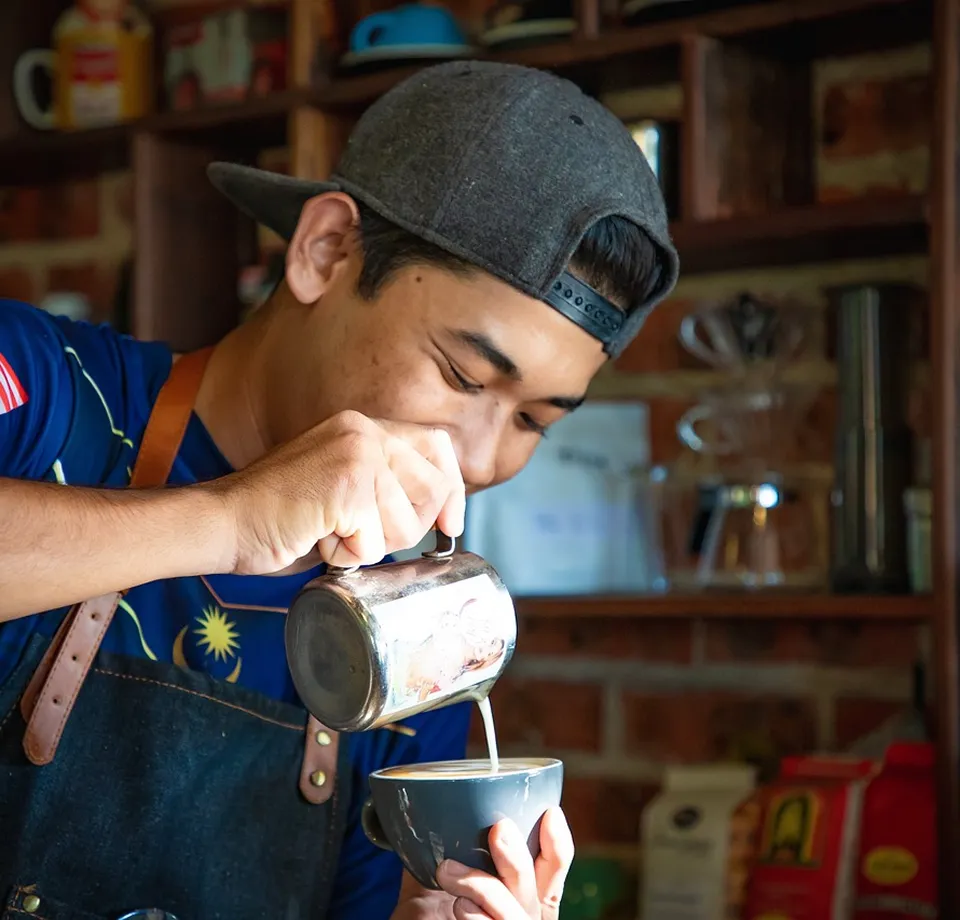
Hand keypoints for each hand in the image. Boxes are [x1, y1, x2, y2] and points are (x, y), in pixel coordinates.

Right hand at [211, 410, 465, 573]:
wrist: (222, 520)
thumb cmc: (277, 515)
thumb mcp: (341, 486)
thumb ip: (383, 485)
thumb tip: (438, 513)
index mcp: (363, 427)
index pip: (437, 444)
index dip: (451, 488)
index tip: (448, 524)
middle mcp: (364, 431)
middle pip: (433, 489)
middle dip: (406, 528)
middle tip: (361, 533)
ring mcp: (357, 455)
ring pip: (407, 524)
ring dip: (370, 546)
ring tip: (329, 532)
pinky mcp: (348, 486)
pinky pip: (375, 544)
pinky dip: (347, 555)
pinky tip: (318, 539)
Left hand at [434, 808, 573, 919]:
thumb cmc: (430, 911)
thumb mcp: (444, 874)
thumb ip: (451, 845)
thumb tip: (441, 802)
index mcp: (525, 894)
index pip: (554, 869)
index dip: (558, 844)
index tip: (550, 813)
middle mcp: (524, 914)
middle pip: (540, 891)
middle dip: (519, 858)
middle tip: (499, 830)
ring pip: (514, 912)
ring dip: (482, 885)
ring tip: (447, 869)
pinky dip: (476, 917)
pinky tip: (460, 905)